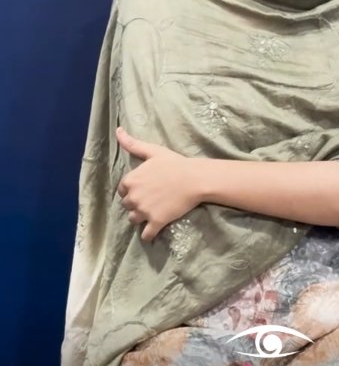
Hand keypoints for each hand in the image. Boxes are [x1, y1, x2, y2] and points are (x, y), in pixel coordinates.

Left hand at [116, 127, 201, 241]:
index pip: (122, 190)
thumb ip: (132, 144)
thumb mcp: (152, 151)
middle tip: (150, 200)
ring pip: (134, 220)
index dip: (132, 190)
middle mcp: (134, 197)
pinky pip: (146, 235)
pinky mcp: (156, 222)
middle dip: (136, 204)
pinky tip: (153, 231)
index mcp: (131, 180)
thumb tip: (118, 130)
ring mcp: (144, 211)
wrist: (194, 179)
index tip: (143, 189)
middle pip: (127, 206)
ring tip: (152, 213)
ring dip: (141, 218)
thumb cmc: (175, 163)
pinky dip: (148, 234)